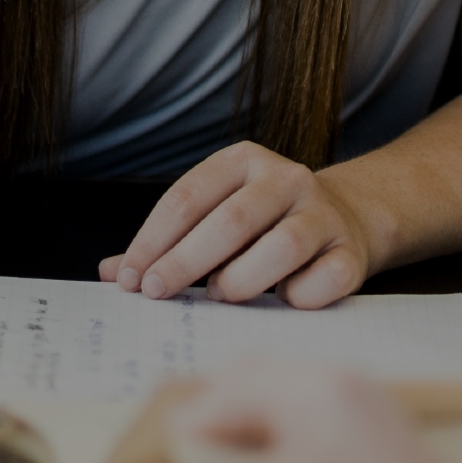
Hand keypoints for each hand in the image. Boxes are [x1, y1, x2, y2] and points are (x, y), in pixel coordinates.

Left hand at [99, 143, 378, 307]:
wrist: (345, 219)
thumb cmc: (261, 226)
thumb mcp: (213, 217)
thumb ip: (166, 242)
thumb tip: (109, 272)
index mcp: (244, 161)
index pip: (188, 196)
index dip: (152, 240)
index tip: (128, 278)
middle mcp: (287, 179)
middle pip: (231, 221)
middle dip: (185, 262)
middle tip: (156, 292)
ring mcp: (323, 214)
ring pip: (282, 247)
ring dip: (241, 280)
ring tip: (220, 294)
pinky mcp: (351, 253)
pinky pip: (323, 280)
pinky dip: (297, 297)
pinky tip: (281, 301)